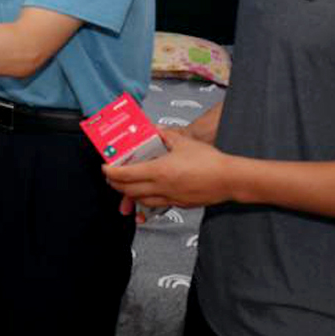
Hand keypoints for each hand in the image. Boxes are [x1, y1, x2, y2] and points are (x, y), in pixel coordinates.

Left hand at [103, 129, 237, 208]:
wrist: (229, 179)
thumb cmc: (209, 160)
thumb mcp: (184, 143)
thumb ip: (165, 136)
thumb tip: (154, 130)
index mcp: (159, 171)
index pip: (126, 174)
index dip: (111, 172)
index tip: (105, 168)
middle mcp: (161, 187)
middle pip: (129, 190)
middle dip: (116, 184)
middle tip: (111, 177)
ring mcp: (170, 198)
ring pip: (141, 200)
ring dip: (129, 193)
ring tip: (124, 186)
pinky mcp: (179, 204)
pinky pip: (156, 205)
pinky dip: (145, 201)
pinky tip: (145, 195)